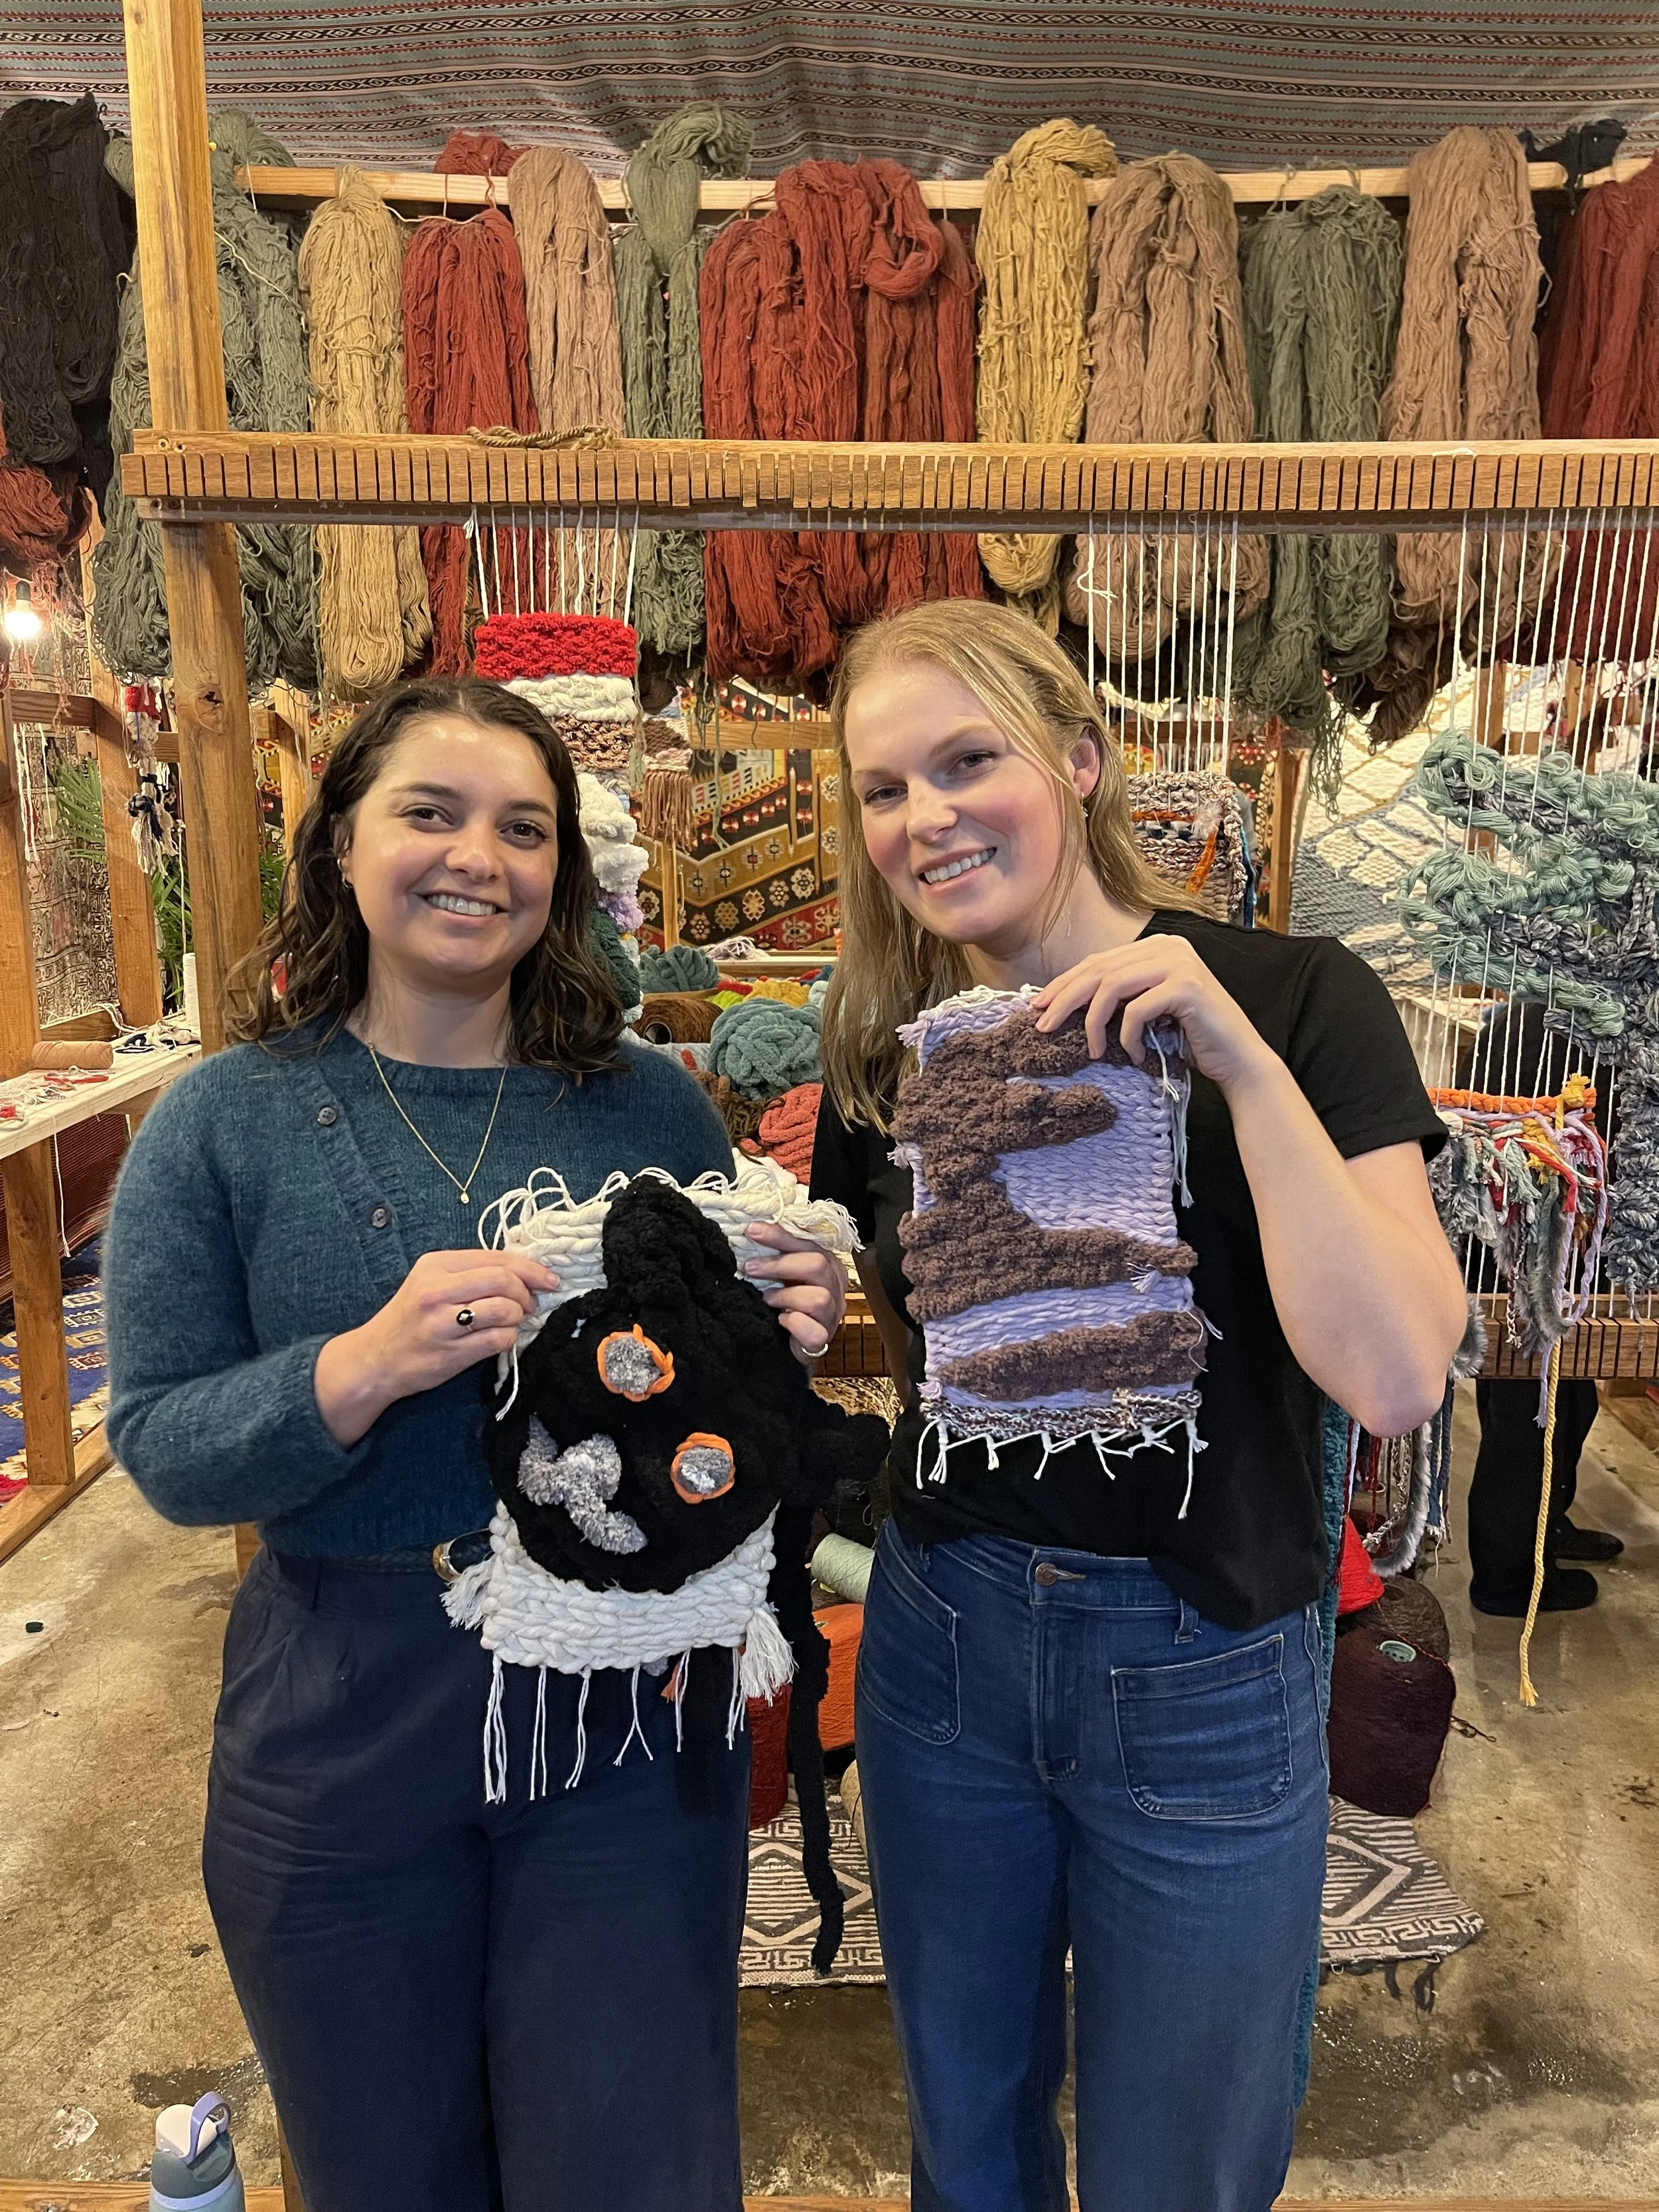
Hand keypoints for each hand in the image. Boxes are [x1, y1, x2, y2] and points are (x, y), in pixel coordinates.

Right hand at [315, 1248, 559, 1446]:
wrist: (375, 1359)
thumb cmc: (409, 1319)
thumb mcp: (431, 1282)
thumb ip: (470, 1272)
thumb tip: (523, 1271)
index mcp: (435, 1265)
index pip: (496, 1258)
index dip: (531, 1268)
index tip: (549, 1279)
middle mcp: (437, 1290)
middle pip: (504, 1280)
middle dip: (527, 1292)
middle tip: (531, 1304)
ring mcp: (443, 1323)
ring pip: (505, 1310)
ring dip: (518, 1316)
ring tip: (512, 1321)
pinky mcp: (451, 1353)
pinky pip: (499, 1339)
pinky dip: (508, 1338)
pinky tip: (499, 1338)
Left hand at [744, 1221, 847, 1364]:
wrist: (787, 1339)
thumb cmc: (785, 1299)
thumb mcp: (784, 1272)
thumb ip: (778, 1252)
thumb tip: (753, 1229)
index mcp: (827, 1263)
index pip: (809, 1242)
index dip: (781, 1235)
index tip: (752, 1231)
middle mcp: (834, 1286)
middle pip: (818, 1265)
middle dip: (780, 1264)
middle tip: (751, 1268)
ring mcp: (832, 1314)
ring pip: (819, 1298)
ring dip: (787, 1296)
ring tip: (766, 1298)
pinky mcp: (823, 1339)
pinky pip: (815, 1332)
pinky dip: (795, 1324)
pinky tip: (781, 1320)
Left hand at [1031, 934, 1278, 1095]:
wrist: (1238, 1060)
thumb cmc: (1190, 1039)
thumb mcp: (1148, 1010)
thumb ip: (1120, 996)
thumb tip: (1063, 1001)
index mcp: (1158, 946)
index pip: (1100, 961)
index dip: (1065, 983)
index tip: (1038, 1007)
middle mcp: (1169, 947)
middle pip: (1099, 969)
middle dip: (1065, 999)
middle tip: (1043, 1026)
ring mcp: (1180, 963)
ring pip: (1111, 987)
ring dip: (1093, 1022)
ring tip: (1091, 1050)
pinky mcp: (1187, 987)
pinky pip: (1136, 1010)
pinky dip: (1127, 1037)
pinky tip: (1133, 1056)